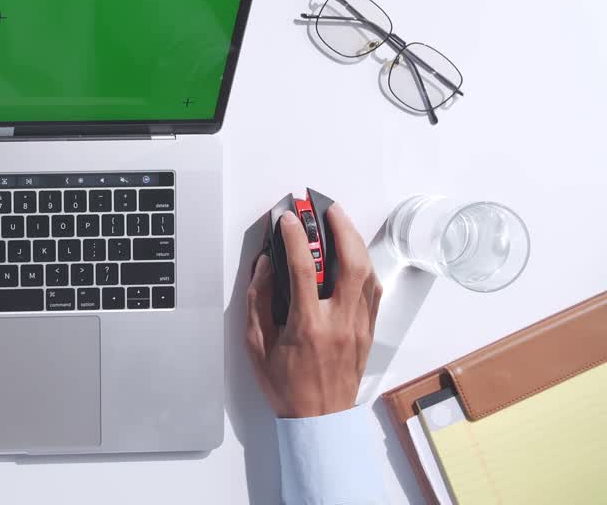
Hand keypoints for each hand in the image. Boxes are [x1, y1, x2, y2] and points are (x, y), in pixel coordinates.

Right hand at [245, 204, 382, 417]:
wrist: (319, 421)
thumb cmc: (285, 386)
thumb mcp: (256, 345)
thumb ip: (257, 302)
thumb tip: (266, 266)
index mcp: (307, 327)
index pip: (304, 269)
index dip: (294, 238)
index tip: (286, 219)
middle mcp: (339, 323)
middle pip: (350, 263)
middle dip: (340, 229)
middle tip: (326, 209)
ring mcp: (359, 327)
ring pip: (368, 274)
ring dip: (356, 243)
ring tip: (341, 223)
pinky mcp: (368, 332)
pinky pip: (373, 291)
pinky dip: (364, 267)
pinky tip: (354, 256)